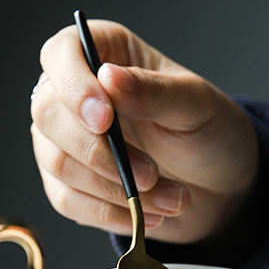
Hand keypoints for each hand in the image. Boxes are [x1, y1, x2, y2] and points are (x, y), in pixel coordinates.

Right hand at [30, 19, 258, 243]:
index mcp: (105, 54)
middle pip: (48, 115)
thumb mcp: (196, 106)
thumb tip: (109, 78)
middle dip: (100, 153)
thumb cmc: (207, 133)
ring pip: (59, 164)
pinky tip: (149, 214)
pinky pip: (69, 202)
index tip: (105, 119)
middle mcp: (75, 95)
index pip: (62, 54)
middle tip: (151, 174)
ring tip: (170, 197)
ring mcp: (66, 142)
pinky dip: (112, 214)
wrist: (220, 186)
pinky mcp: (70, 185)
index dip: (75, 86)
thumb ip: (153, 91)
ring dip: (117, 189)